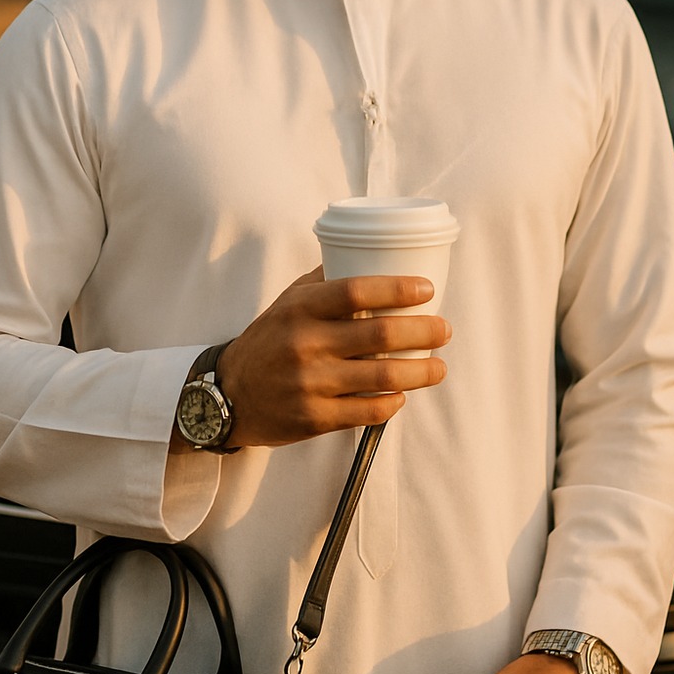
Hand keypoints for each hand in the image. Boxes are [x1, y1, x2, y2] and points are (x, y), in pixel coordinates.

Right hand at [220, 266, 449, 447]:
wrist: (229, 395)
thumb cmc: (269, 340)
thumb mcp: (288, 301)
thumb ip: (326, 281)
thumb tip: (372, 254)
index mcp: (301, 308)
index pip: (356, 291)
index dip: (397, 289)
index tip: (427, 290)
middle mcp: (305, 344)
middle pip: (379, 334)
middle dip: (423, 331)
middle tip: (444, 329)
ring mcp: (310, 384)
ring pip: (382, 377)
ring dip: (420, 372)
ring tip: (439, 367)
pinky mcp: (314, 418)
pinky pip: (367, 411)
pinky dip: (392, 403)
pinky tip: (402, 394)